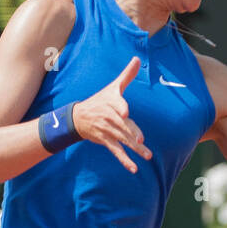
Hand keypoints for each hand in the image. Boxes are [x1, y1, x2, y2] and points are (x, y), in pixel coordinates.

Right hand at [71, 57, 154, 171]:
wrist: (78, 117)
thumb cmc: (100, 100)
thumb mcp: (113, 87)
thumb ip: (127, 75)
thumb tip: (137, 58)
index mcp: (112, 103)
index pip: (117, 105)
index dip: (121, 107)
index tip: (125, 111)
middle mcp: (110, 117)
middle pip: (122, 125)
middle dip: (131, 132)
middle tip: (141, 139)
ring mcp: (107, 130)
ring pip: (122, 139)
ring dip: (134, 149)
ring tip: (147, 155)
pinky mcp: (106, 141)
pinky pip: (116, 151)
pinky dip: (125, 160)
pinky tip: (134, 169)